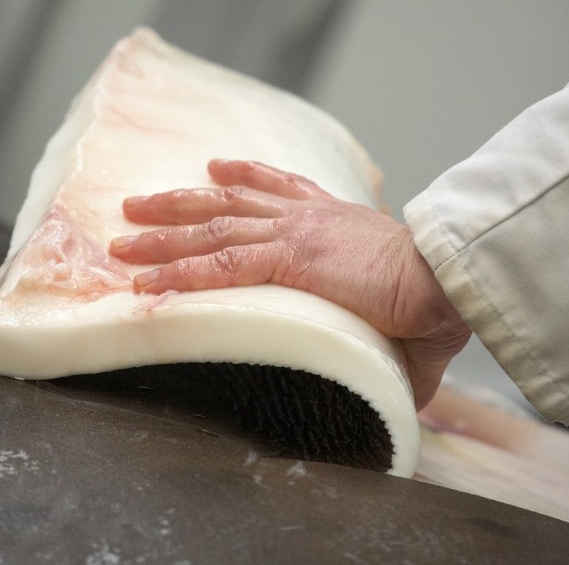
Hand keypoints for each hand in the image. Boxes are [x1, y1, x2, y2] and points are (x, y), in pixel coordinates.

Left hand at [109, 159, 470, 406]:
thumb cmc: (437, 300)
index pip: (283, 189)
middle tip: (140, 204)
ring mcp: (294, 232)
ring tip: (123, 232)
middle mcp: (308, 218)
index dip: (247, 178)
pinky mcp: (289, 256)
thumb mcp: (407, 317)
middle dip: (181, 203)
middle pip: (229, 204)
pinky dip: (180, 273)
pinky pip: (220, 265)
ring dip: (163, 231)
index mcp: (336, 222)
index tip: (219, 170)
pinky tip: (148, 277)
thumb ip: (395, 354)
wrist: (445, 280)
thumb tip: (408, 399)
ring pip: (213, 228)